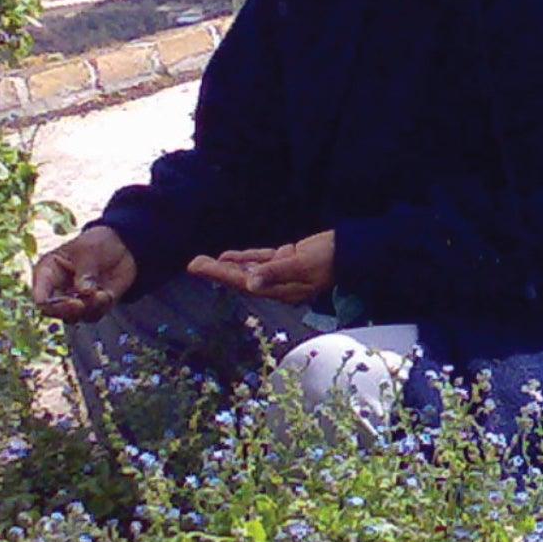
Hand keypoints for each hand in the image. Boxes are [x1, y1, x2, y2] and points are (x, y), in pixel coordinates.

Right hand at [32, 226, 137, 322]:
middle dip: (69, 310)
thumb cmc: (97, 243)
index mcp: (47, 272)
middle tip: (83, 303)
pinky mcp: (90, 306)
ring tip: (102, 294)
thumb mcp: (89, 250)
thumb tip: (85, 292)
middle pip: (53, 311)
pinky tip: (107, 295)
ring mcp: (72, 299)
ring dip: (89, 308)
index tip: (71, 301)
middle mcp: (56, 289)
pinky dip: (101, 308)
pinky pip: (92, 316)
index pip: (40, 295)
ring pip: (72, 317)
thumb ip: (85, 271)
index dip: (50, 304)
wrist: (121, 246)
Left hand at [188, 231, 335, 305]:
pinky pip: (260, 261)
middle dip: (216, 272)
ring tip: (202, 261)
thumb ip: (276, 272)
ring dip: (225, 266)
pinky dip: (243, 259)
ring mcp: (281, 272)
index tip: (200, 268)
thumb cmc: (329, 259)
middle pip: (241, 279)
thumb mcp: (302, 265)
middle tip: (192, 264)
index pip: (243, 283)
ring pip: (247, 270)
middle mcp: (276, 284)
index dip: (220, 275)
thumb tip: (250, 282)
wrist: (350, 251)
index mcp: (280, 289)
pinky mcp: (286, 260)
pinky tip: (227, 257)